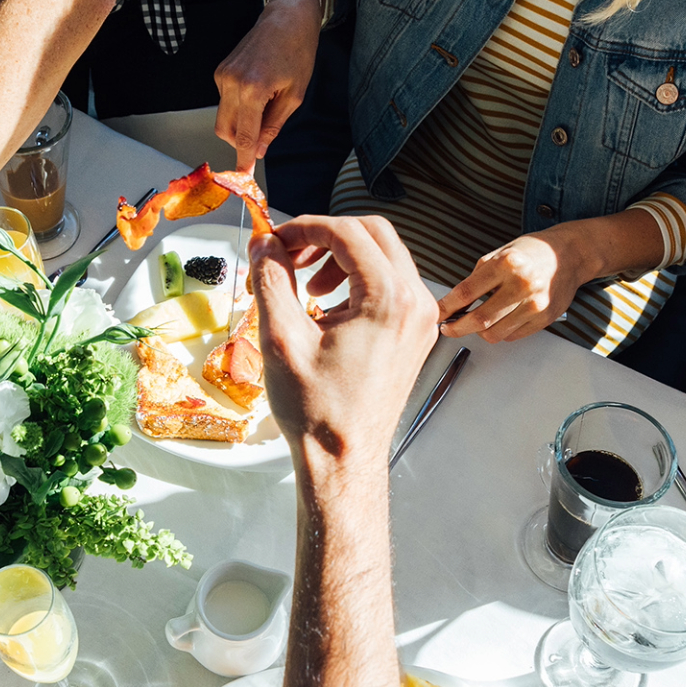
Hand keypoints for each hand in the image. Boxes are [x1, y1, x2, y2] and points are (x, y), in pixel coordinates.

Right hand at [214, 0, 321, 171]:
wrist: (286, 17)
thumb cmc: (297, 50)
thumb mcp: (294, 95)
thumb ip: (274, 126)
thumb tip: (260, 150)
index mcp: (252, 89)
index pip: (244, 136)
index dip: (244, 159)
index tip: (243, 176)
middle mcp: (231, 82)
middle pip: (225, 130)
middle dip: (240, 142)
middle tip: (261, 140)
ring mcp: (222, 75)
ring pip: (224, 117)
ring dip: (241, 123)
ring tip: (267, 105)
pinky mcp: (220, 71)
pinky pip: (225, 101)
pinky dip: (240, 107)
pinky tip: (258, 92)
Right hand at [253, 215, 437, 470]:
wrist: (343, 458)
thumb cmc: (317, 410)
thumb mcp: (281, 337)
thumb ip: (271, 279)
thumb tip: (265, 244)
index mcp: (389, 299)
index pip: (347, 232)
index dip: (305, 228)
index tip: (275, 241)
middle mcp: (416, 303)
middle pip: (374, 233)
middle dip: (326, 236)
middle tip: (290, 256)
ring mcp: (420, 319)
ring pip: (385, 256)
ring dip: (343, 257)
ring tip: (308, 287)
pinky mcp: (415, 334)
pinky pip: (391, 285)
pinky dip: (358, 281)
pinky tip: (328, 308)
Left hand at [436, 227, 597, 342]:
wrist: (569, 255)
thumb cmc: (531, 252)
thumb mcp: (499, 254)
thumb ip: (477, 278)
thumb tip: (452, 303)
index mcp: (507, 264)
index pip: (467, 292)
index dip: (447, 307)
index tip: (438, 314)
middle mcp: (522, 285)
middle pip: (479, 319)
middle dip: (457, 327)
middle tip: (449, 327)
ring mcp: (535, 304)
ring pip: (494, 333)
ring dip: (479, 331)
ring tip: (476, 321)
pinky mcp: (544, 319)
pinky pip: (511, 336)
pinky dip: (499, 331)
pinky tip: (499, 319)